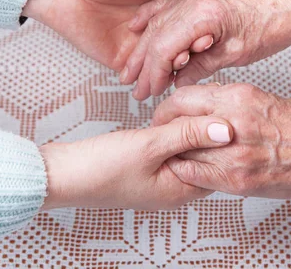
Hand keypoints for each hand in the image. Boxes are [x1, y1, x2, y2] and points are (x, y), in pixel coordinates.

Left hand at [23, 0, 214, 71]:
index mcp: (163, 2)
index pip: (189, 20)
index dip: (199, 28)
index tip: (208, 35)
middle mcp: (154, 26)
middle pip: (178, 44)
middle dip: (187, 51)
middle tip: (194, 53)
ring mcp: (139, 45)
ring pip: (162, 63)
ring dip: (172, 68)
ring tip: (178, 69)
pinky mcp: (122, 61)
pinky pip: (141, 74)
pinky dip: (152, 79)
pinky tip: (161, 81)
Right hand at [40, 116, 231, 209]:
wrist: (62, 175)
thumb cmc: (101, 168)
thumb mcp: (150, 145)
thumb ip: (188, 134)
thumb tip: (227, 129)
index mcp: (181, 190)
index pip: (220, 165)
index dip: (226, 137)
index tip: (228, 109)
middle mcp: (174, 188)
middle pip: (206, 157)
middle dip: (210, 131)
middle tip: (213, 100)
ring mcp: (160, 179)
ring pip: (188, 150)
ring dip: (191, 129)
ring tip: (195, 104)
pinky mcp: (146, 169)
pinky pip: (171, 149)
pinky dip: (175, 133)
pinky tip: (173, 117)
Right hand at [121, 0, 290, 99]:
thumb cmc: (273, 26)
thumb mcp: (237, 53)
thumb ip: (201, 66)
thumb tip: (179, 81)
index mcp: (204, 13)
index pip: (165, 47)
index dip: (155, 73)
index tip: (150, 91)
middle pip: (156, 35)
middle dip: (143, 64)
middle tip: (134, 88)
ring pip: (157, 21)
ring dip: (142, 46)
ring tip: (130, 68)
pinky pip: (166, 5)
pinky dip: (150, 19)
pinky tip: (137, 27)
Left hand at [151, 83, 290, 198]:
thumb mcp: (259, 98)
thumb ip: (224, 101)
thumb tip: (196, 106)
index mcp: (237, 96)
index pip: (181, 97)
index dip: (167, 108)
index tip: (165, 115)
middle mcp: (231, 122)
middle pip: (175, 124)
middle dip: (164, 130)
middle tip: (163, 136)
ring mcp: (233, 154)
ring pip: (182, 152)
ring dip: (176, 153)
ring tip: (180, 154)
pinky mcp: (238, 180)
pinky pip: (196, 177)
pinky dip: (190, 173)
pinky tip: (195, 171)